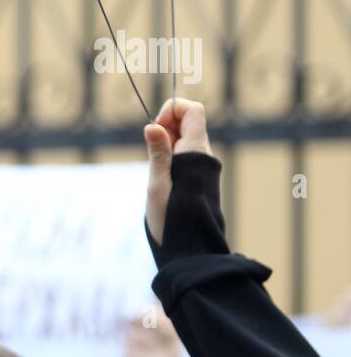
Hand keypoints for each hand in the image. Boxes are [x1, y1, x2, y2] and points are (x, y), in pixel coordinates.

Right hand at [144, 98, 213, 244]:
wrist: (191, 246)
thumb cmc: (172, 218)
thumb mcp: (157, 184)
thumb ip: (157, 153)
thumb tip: (153, 126)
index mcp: (196, 151)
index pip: (192, 110)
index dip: (172, 110)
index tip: (155, 129)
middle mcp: (204, 154)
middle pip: (187, 121)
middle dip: (165, 128)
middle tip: (151, 153)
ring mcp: (203, 165)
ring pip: (184, 138)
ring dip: (165, 144)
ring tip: (156, 171)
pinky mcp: (199, 176)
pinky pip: (184, 154)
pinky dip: (170, 156)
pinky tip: (163, 178)